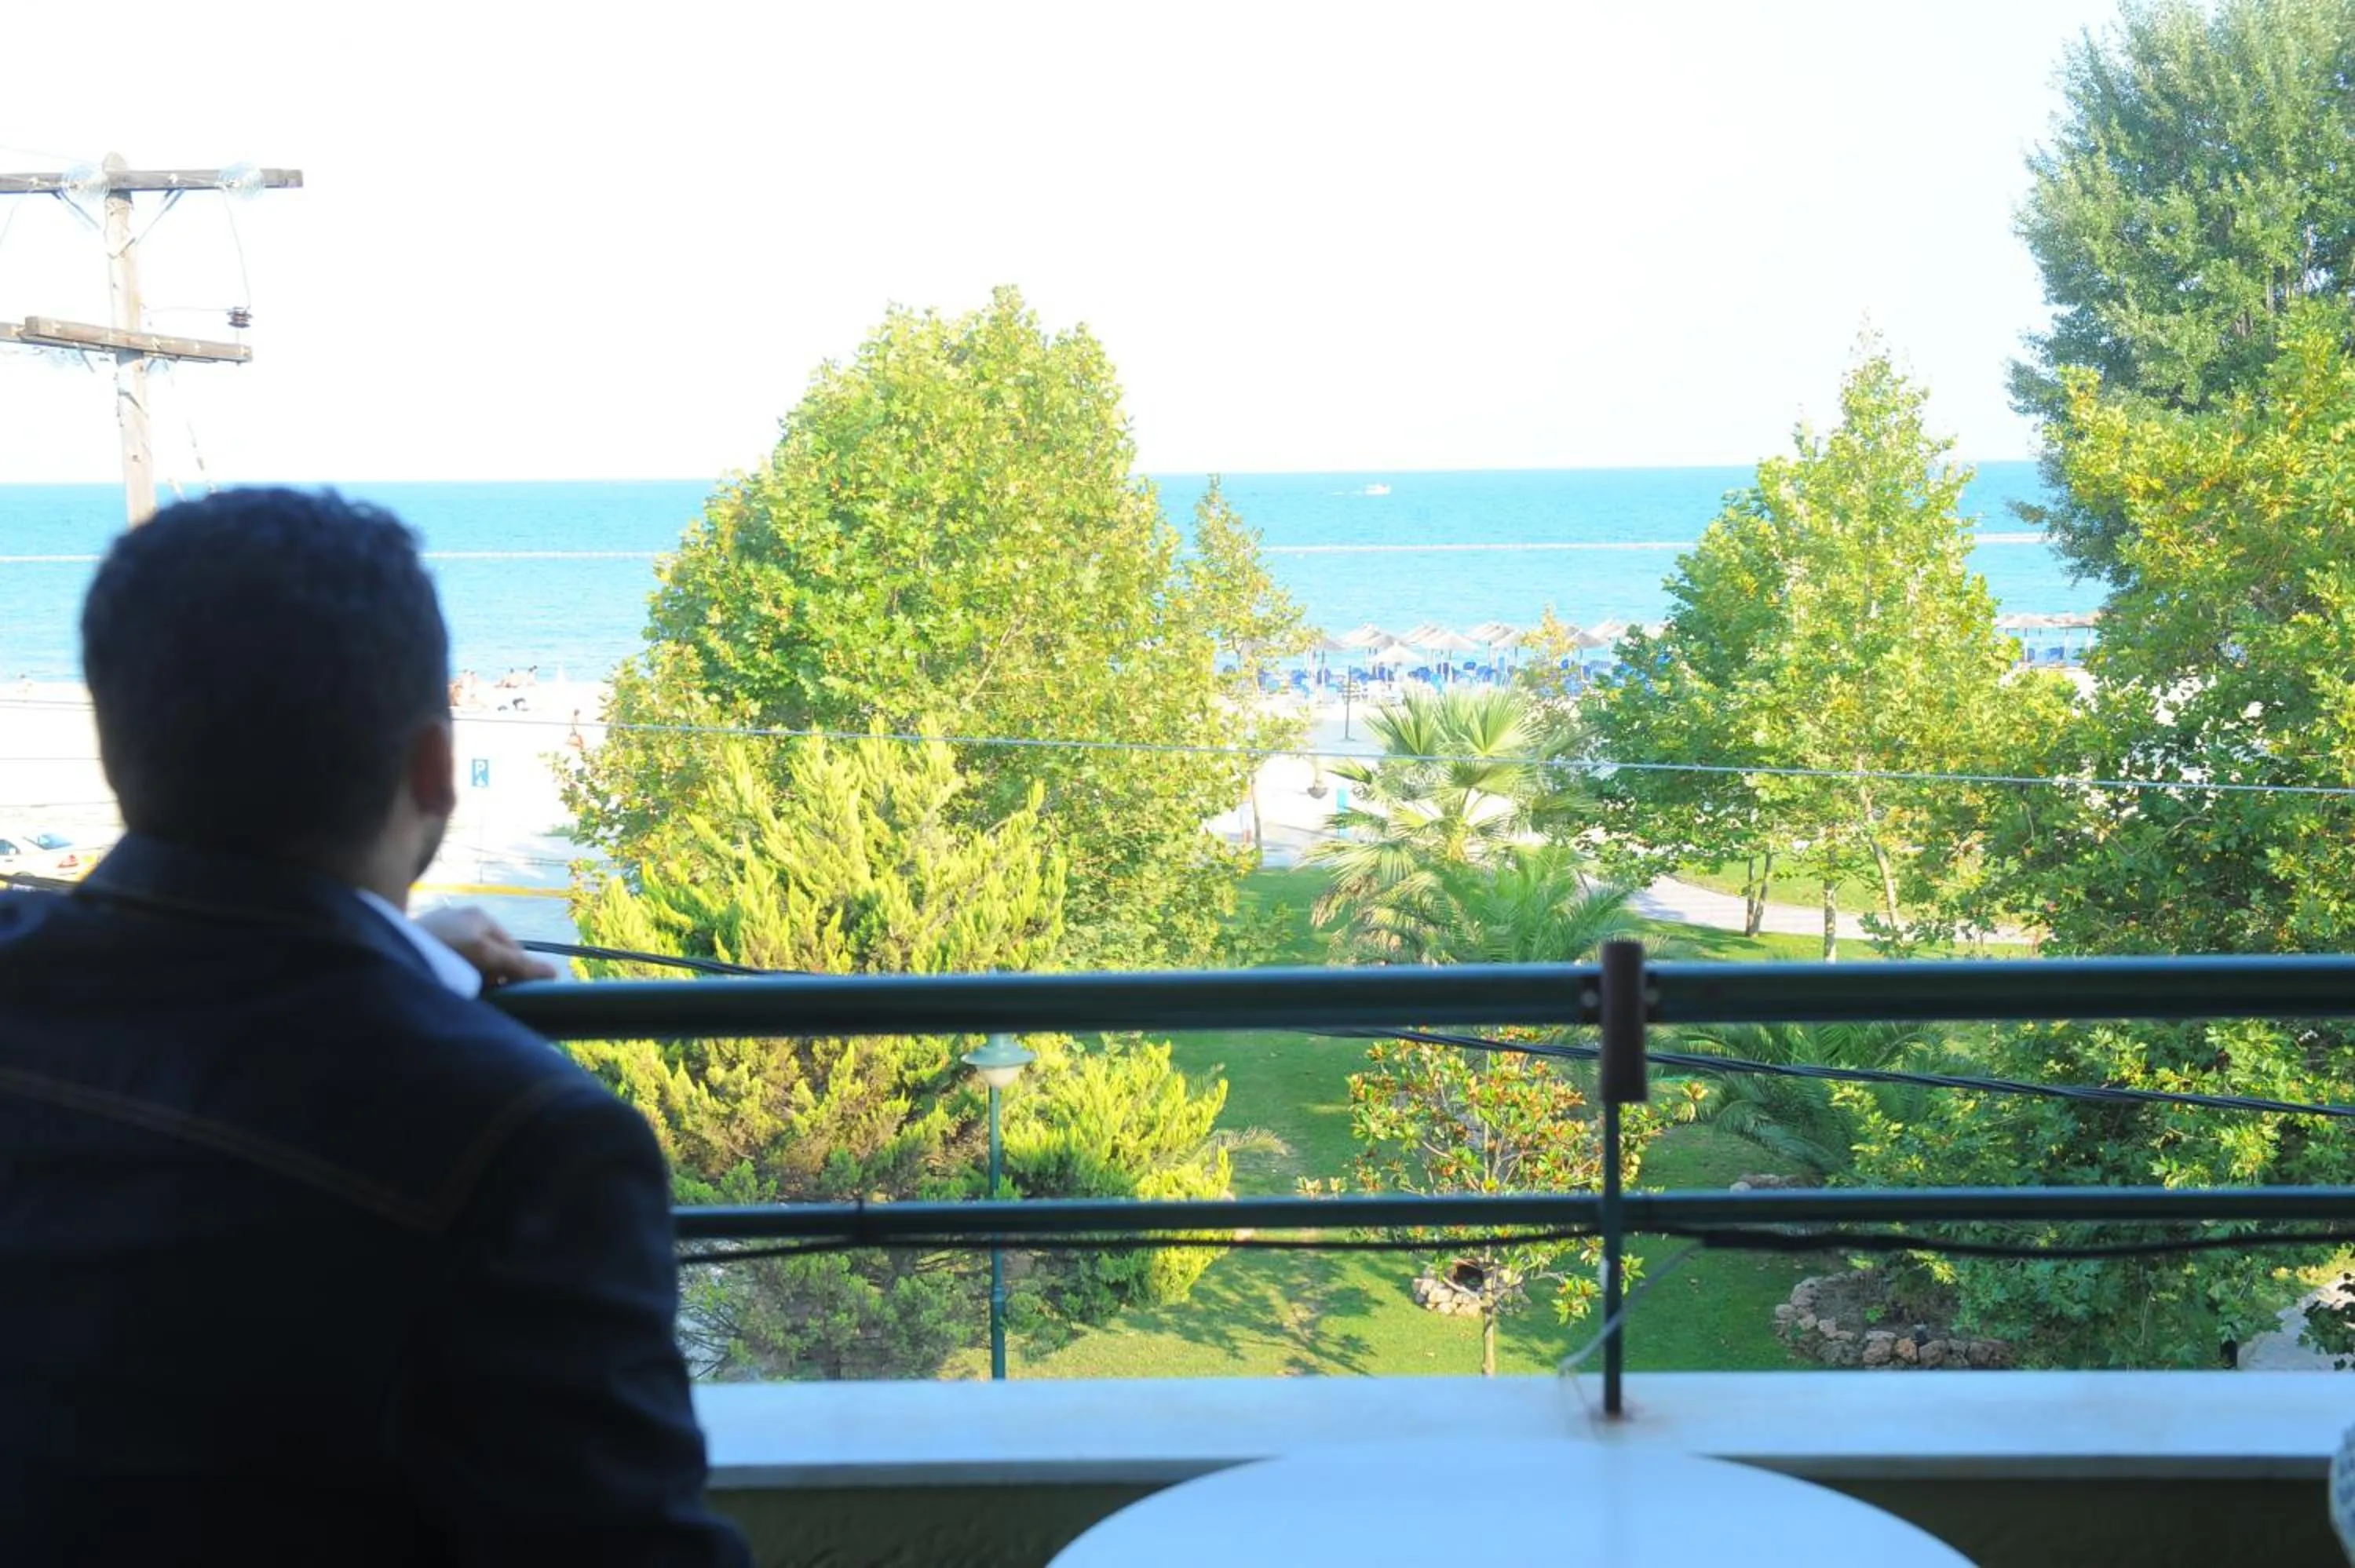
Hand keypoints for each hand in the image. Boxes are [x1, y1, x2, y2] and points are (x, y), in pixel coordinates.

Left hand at [413, 905, 560, 988]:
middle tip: (484, 994)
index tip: (508, 993)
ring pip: (470, 960)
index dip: (515, 972)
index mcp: (481, 916)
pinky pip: (448, 962)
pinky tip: (444, 985)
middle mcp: (462, 919)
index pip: (513, 949)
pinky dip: (451, 974)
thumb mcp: (485, 955)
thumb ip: (518, 964)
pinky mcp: (422, 944)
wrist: (387, 949)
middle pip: (491, 954)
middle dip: (492, 975)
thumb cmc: (443, 947)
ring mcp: (440, 930)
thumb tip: (555, 973)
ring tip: (462, 991)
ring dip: (472, 977)